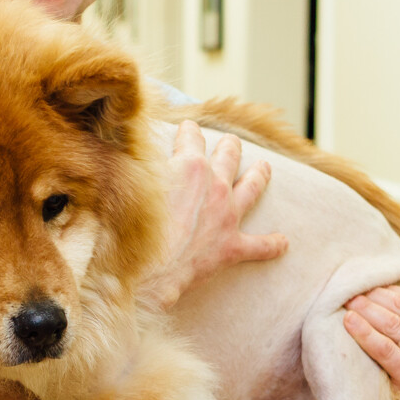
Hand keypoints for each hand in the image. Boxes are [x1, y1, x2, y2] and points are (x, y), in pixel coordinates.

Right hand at [143, 120, 289, 308]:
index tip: (188, 128)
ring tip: (265, 168)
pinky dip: (272, 244)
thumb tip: (117, 148)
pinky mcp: (232, 247)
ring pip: (251, 188)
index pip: (191, 138)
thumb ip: (128, 162)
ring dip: (259, 176)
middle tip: (231, 142)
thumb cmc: (132, 228)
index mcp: (190, 166)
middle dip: (229, 147)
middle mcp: (215, 186)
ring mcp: (227, 216)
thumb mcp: (127, 182)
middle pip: (228, 157)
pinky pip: (259, 246)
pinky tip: (283, 243)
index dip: (188, 132)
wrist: (148, 271)